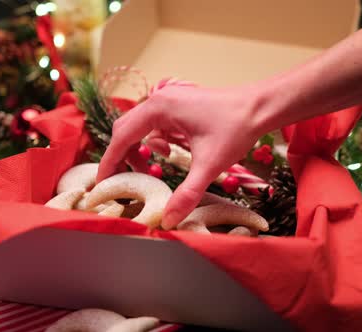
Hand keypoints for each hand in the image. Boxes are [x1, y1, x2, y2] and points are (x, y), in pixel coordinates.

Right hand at [97, 84, 276, 228]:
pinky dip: (153, 142)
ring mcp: (168, 99)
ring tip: (149, 172)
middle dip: (121, 157)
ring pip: (138, 127)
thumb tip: (168, 220)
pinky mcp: (177, 105)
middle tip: (122, 182)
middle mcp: (158, 99)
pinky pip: (153, 125)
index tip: (102, 183)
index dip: (109, 162)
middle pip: (125, 130)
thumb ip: (187, 194)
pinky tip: (168, 154)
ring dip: (138, 150)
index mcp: (158, 108)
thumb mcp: (209, 165)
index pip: (121, 137)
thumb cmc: (235, 129)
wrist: (260, 107)